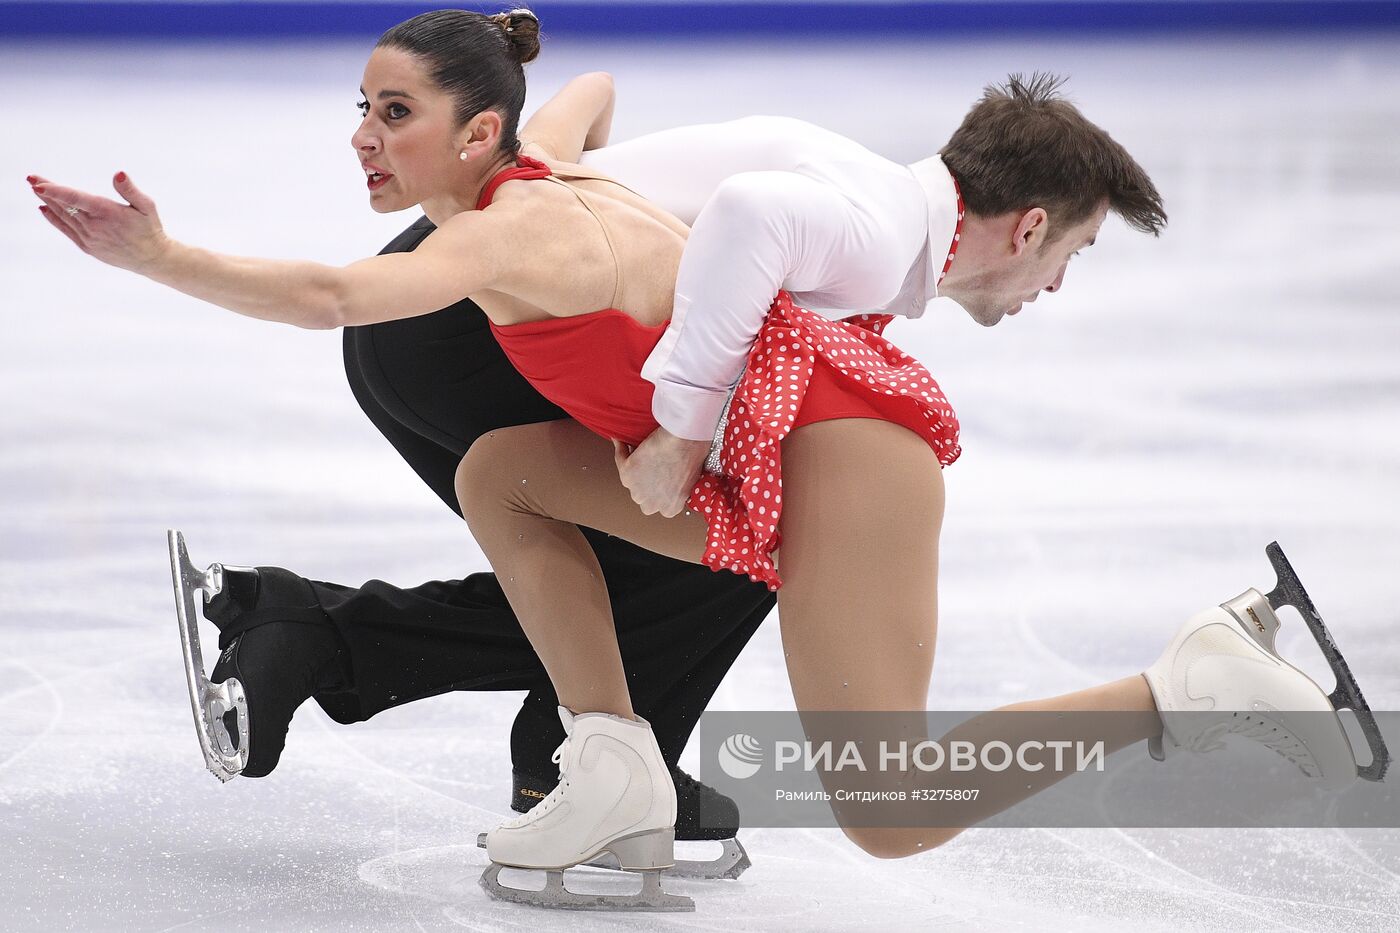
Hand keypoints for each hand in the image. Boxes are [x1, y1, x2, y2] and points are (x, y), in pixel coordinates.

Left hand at [30, 172, 170, 273]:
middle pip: (64, 205)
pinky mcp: (88, 247)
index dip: (55, 190)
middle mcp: (94, 226)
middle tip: (30, 178)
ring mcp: (89, 238)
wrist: (152, 258)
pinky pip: (66, 230)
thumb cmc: (150, 229)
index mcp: (107, 213)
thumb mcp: (147, 206)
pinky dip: (54, 219)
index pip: (75, 198)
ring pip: (64, 216)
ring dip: (48, 202)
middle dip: (46, 191)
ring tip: (35, 189)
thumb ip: (130, 190)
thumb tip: (118, 173)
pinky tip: (44, 209)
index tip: (39, 183)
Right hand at [611, 427, 710, 516]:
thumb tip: (672, 478)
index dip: (660, 489)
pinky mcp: (628, 473)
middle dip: (647, 482)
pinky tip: (625, 442)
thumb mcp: (692, 478)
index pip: (660, 503)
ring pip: (632, 481)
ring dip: (636, 469)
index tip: (661, 477)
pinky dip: (622, 450)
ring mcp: (637, 490)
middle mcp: (652, 504)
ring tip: (644, 452)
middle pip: (644, 496)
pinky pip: (621, 460)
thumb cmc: (693, 455)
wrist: (682, 440)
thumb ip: (679, 486)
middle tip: (653, 464)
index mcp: (670, 508)